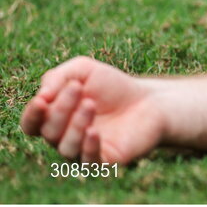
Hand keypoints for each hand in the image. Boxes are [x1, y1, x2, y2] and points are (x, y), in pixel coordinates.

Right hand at [20, 57, 163, 163]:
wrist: (149, 100)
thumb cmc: (113, 86)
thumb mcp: (83, 70)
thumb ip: (57, 77)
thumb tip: (40, 97)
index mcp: (55, 119)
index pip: (32, 124)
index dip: (32, 115)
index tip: (42, 100)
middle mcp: (64, 138)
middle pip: (49, 131)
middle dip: (61, 108)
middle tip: (78, 88)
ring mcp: (82, 151)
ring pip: (66, 147)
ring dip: (75, 124)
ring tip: (90, 104)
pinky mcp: (103, 160)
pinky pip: (88, 161)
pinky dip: (88, 146)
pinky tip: (94, 131)